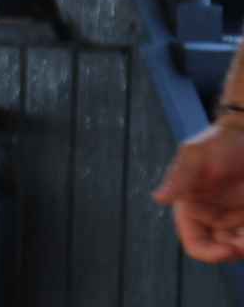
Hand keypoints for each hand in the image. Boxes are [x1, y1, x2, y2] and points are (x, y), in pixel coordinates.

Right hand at [153, 122, 243, 262]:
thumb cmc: (221, 141)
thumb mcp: (196, 155)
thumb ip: (180, 177)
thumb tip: (158, 198)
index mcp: (190, 207)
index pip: (195, 242)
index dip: (209, 253)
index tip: (229, 250)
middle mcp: (211, 216)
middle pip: (220, 250)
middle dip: (234, 252)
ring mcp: (233, 217)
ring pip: (237, 245)